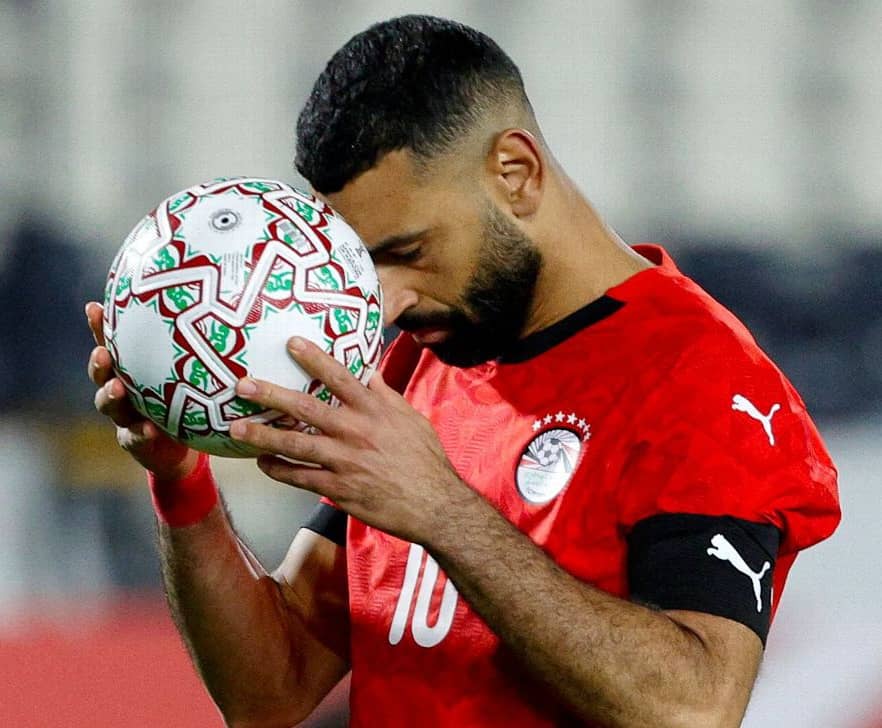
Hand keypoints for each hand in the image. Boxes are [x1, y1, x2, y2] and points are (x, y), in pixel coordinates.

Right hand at [85, 301, 198, 480]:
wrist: (184, 448)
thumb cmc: (187, 402)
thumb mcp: (189, 374)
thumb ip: (191, 348)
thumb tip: (213, 307)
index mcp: (131, 370)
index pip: (111, 344)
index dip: (98, 327)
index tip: (94, 308)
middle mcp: (122, 391)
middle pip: (101, 374)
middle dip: (99, 363)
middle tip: (103, 353)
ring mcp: (125, 417)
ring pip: (109, 405)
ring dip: (110, 396)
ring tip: (117, 388)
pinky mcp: (135, 442)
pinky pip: (134, 437)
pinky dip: (139, 433)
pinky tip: (149, 429)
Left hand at [228, 336, 474, 542]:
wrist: (435, 505)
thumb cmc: (426, 460)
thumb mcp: (413, 419)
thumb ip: (387, 397)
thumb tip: (370, 374)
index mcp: (374, 411)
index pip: (340, 377)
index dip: (314, 358)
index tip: (290, 342)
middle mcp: (356, 432)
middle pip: (306, 408)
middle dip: (271, 395)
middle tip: (242, 385)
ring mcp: (345, 461)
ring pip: (295, 444)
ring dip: (263, 435)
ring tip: (236, 428)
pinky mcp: (339, 489)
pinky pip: (300, 478)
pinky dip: (279, 470)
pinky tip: (262, 462)